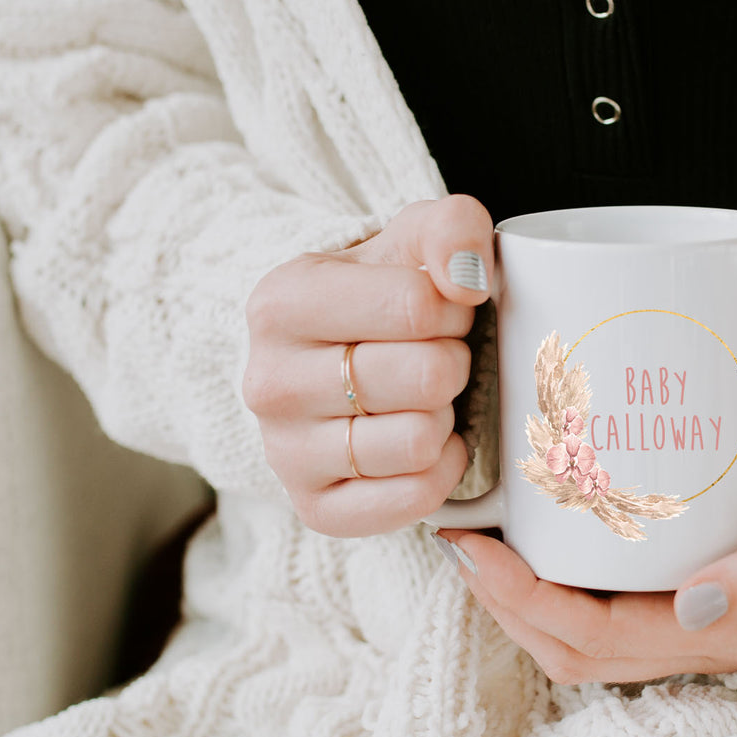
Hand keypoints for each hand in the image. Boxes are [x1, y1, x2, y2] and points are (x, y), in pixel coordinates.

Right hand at [243, 194, 493, 535]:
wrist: (345, 355)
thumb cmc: (388, 293)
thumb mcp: (417, 237)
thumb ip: (452, 227)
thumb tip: (468, 278)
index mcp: (281, 302)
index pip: (417, 306)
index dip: (455, 309)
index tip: (440, 310)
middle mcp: (269, 383)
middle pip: (427, 378)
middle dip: (455, 363)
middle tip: (438, 358)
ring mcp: (284, 454)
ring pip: (420, 442)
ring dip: (446, 419)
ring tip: (425, 400)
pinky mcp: (315, 508)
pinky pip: (414, 499)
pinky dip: (442, 472)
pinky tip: (429, 445)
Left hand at [436, 527, 736, 682]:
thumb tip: (694, 600)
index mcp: (714, 637)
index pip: (594, 634)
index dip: (524, 597)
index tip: (475, 547)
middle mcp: (689, 647)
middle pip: (569, 648)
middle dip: (504, 604)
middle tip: (461, 545)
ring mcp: (681, 635)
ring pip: (577, 642)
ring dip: (519, 604)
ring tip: (482, 551)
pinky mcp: (678, 611)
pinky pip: (599, 620)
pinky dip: (553, 594)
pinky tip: (538, 552)